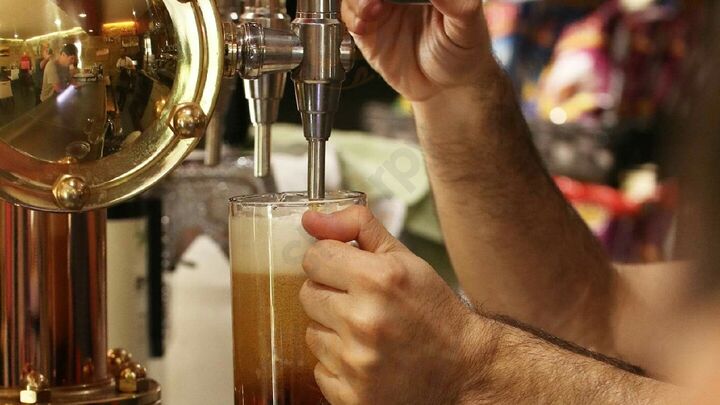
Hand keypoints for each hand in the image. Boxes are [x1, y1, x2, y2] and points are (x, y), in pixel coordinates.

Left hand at [300, 206, 486, 403]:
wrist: (464, 369)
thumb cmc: (433, 312)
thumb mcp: (404, 258)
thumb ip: (356, 227)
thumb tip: (310, 218)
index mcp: (377, 280)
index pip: (314, 258)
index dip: (330, 262)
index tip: (346, 271)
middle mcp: (364, 321)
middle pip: (307, 294)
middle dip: (330, 295)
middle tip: (361, 304)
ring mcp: (356, 362)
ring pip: (311, 333)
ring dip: (333, 331)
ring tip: (367, 333)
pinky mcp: (352, 395)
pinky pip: (320, 369)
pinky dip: (338, 365)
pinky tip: (367, 358)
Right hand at [341, 0, 494, 101]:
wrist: (447, 88)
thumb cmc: (462, 52)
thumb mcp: (467, 26)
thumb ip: (457, 4)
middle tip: (377, 1)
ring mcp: (382, 11)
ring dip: (358, 0)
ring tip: (370, 9)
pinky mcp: (368, 33)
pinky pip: (351, 18)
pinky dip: (352, 16)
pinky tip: (364, 23)